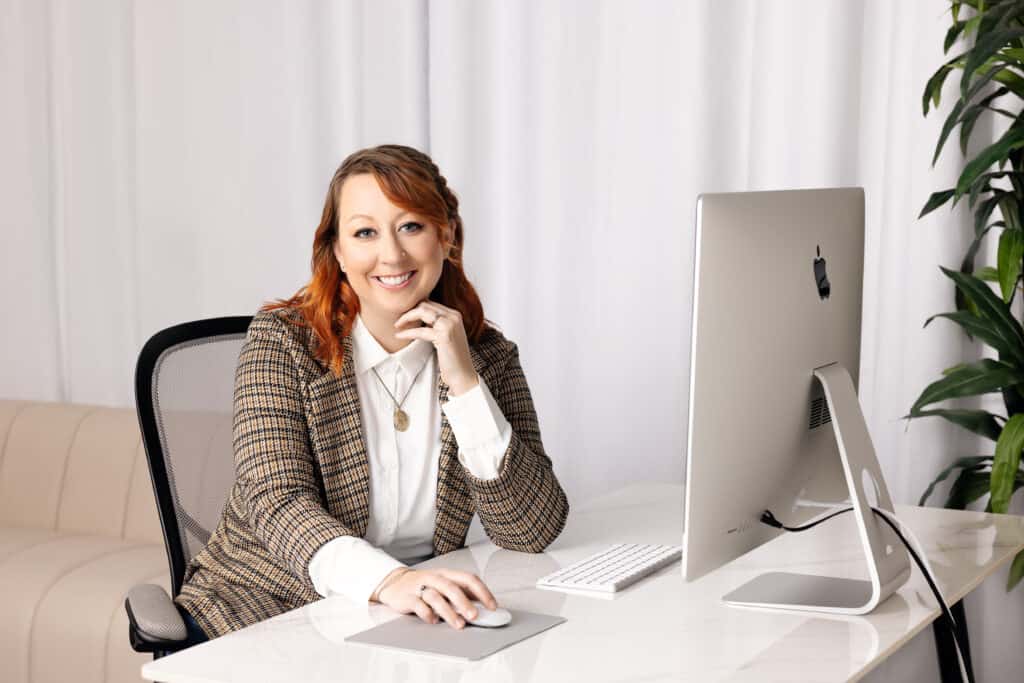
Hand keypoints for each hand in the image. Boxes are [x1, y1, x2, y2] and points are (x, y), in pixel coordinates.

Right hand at [376, 567, 498, 628]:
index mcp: (448, 574)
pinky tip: (434, 621)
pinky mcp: (408, 597)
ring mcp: (420, 587)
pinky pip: (418, 605)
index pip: (468, 579)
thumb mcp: (444, 585)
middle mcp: (435, 578)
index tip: (492, 606)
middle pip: (452, 587)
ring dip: (449, 611)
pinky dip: (427, 614)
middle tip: (475, 616)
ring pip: (436, 597)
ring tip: (458, 624)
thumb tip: (483, 607)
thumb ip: (461, 594)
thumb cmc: (425, 585)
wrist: (395, 583)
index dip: (482, 592)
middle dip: (465, 602)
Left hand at [394, 301, 478, 395]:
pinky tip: (399, 336)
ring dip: (406, 317)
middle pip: (425, 304)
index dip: (415, 307)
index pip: (431, 303)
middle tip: (398, 320)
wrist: (462, 375)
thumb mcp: (446, 336)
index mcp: (455, 314)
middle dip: (409, 310)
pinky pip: (420, 330)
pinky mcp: (443, 336)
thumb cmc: (453, 359)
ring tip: (397, 325)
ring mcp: (450, 324)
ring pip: (422, 311)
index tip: (405, 315)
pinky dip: (407, 332)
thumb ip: (436, 324)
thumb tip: (418, 317)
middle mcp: (454, 316)